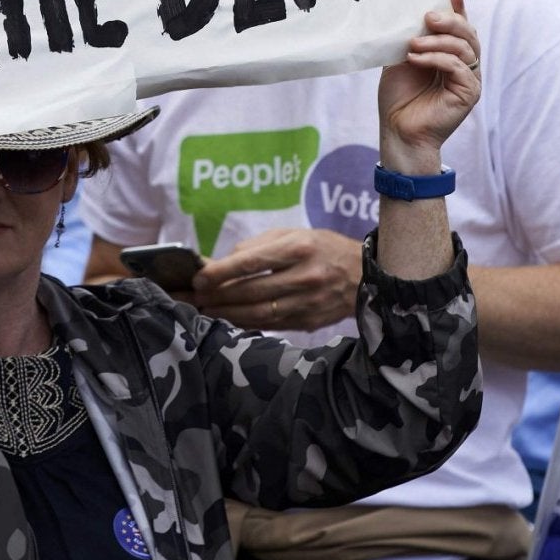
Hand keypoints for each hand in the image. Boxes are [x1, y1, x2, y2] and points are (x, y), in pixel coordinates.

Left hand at [190, 227, 361, 331]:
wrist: (365, 275)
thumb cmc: (323, 248)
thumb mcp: (295, 234)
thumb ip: (259, 245)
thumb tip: (224, 261)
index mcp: (299, 248)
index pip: (251, 261)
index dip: (222, 272)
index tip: (199, 278)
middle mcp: (304, 276)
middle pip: (251, 290)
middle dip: (218, 295)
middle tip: (194, 297)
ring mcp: (307, 303)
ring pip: (258, 313)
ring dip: (227, 313)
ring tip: (205, 310)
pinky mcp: (308, 322)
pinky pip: (270, 325)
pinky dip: (246, 324)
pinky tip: (229, 319)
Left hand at [377, 0, 478, 170]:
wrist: (397, 130)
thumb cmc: (399, 96)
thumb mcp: (404, 58)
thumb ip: (414, 37)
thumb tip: (418, 11)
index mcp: (451, 54)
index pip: (461, 26)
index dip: (459, 8)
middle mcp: (465, 65)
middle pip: (468, 33)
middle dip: (450, 20)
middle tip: (428, 17)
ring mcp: (469, 79)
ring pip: (465, 47)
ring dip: (438, 41)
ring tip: (414, 44)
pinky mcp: (469, 93)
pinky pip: (459, 67)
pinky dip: (437, 59)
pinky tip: (416, 59)